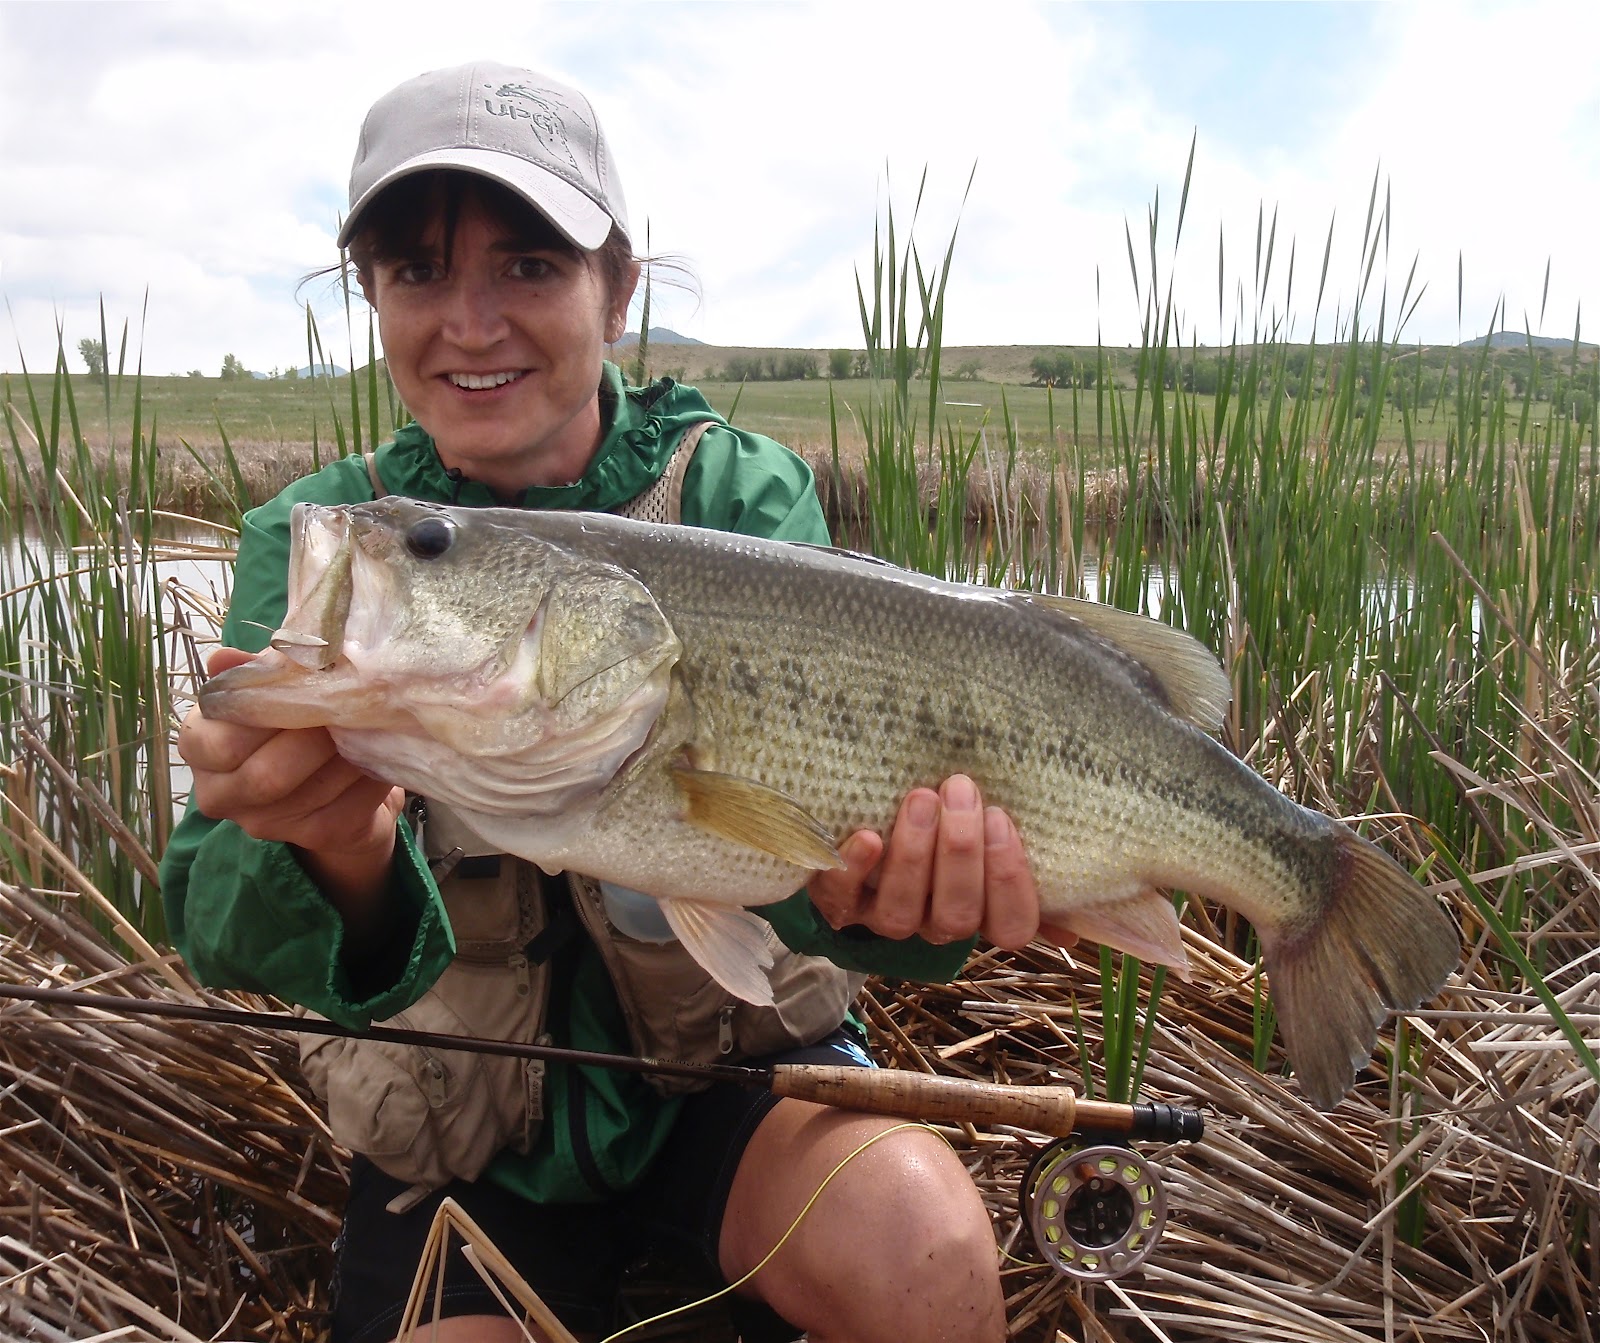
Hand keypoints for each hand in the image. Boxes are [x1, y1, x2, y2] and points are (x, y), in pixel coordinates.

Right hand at [177, 647, 403, 912]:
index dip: (270, 714)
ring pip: (313, 789)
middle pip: (267, 774)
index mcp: (199, 746)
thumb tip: (225, 657)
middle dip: (315, 737)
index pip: (224, 740)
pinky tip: (378, 754)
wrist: (335, 780)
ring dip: (348, 753)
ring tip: (369, 723)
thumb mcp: (272, 690)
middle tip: (347, 706)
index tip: (308, 686)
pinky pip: (349, 805)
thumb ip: (255, 673)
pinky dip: (371, 776)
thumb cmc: (295, 724)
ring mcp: (264, 822)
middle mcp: (220, 793)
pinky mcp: (314, 834)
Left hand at [806, 775, 1077, 950]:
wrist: (863, 817)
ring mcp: (884, 918)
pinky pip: (841, 900)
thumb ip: (1032, 859)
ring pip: (903, 915)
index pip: (1013, 925)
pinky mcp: (837, 902)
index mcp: (982, 912)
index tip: (1002, 819)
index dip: (1010, 879)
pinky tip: (866, 836)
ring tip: (920, 799)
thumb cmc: (946, 823)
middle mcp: (935, 924)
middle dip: (961, 853)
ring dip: (914, 856)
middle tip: (960, 791)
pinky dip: (853, 869)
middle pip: (957, 916)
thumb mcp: (991, 835)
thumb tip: (1077, 913)